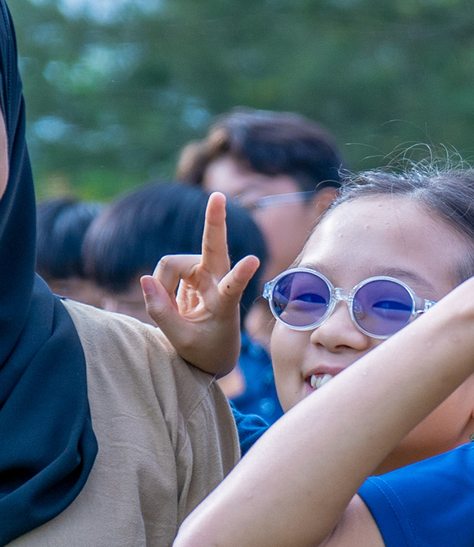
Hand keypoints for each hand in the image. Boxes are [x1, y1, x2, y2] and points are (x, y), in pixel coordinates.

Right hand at [142, 191, 256, 377]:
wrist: (215, 351)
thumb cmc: (205, 350)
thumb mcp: (181, 340)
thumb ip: (161, 312)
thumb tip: (145, 279)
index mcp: (226, 303)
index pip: (233, 286)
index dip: (241, 274)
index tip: (255, 260)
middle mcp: (218, 282)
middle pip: (213, 246)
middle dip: (215, 220)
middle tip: (219, 195)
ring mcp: (205, 273)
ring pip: (169, 264)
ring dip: (161, 286)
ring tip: (173, 312)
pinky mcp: (192, 271)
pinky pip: (164, 271)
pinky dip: (159, 287)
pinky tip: (174, 303)